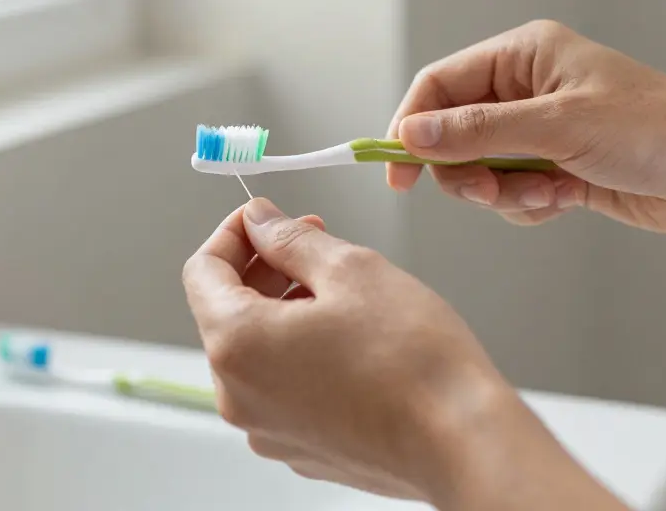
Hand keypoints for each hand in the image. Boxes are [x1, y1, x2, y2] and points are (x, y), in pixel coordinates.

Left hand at [182, 198, 625, 509]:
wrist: (463, 442)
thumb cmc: (413, 358)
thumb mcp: (350, 269)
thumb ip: (290, 239)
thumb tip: (259, 221)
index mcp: (237, 344)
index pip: (202, 271)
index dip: (233, 234)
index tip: (266, 217)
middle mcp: (238, 395)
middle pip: (227, 312)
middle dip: (265, 268)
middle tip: (314, 239)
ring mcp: (268, 429)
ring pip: (258, 350)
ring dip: (286, 309)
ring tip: (342, 290)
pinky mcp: (301, 448)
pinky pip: (284, 386)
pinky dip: (303, 352)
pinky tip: (352, 338)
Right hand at [388, 21, 665, 243]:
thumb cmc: (657, 130)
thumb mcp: (558, 126)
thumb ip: (477, 131)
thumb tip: (409, 135)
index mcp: (525, 54)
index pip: (440, 84)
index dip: (412, 126)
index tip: (398, 172)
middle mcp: (528, 88)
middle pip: (453, 133)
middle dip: (467, 170)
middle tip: (488, 192)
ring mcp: (542, 131)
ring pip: (480, 169)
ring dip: (504, 193)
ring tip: (547, 195)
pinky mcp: (558, 169)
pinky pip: (511, 193)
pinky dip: (528, 205)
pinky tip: (566, 201)